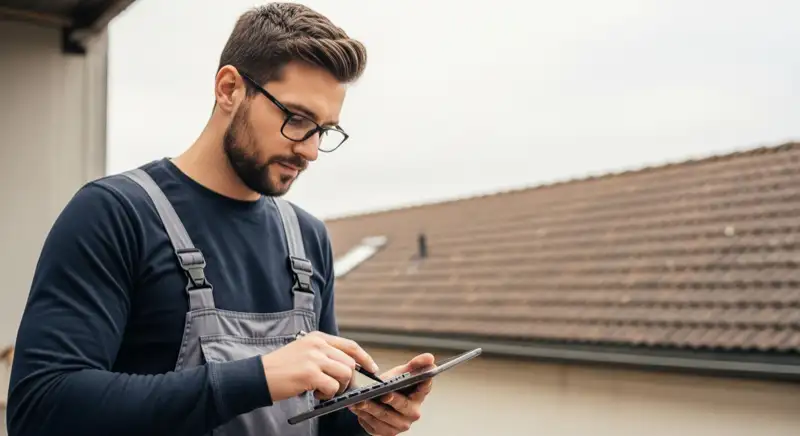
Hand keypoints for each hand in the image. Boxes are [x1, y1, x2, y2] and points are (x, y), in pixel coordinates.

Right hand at [260, 331, 379, 401]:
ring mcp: (314, 358)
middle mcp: (317, 345)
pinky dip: (328, 394)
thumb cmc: (282, 367)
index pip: (350, 345)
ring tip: (323, 390)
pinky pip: (332, 386)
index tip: (372, 368)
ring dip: (338, 387)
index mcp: (318, 337)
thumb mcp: (304, 351)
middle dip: (348, 379)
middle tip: (337, 387)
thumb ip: (325, 354)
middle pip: (349, 362)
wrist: (259, 375)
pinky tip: (316, 393)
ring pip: (344, 374)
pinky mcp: (309, 373)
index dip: (364, 357)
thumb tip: (348, 367)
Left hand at [349, 353, 434, 434]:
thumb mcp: (402, 372)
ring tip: (360, 400)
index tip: (418, 378)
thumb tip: (430, 357)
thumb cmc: (393, 386)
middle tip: (382, 394)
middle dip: (391, 399)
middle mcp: (413, 412)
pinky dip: (364, 416)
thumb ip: (415, 364)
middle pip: (402, 405)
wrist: (378, 401)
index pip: (425, 387)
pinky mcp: (387, 433)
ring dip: (371, 408)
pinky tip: (357, 408)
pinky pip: (374, 425)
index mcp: (419, 395)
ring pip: (385, 416)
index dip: (423, 383)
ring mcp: (401, 424)